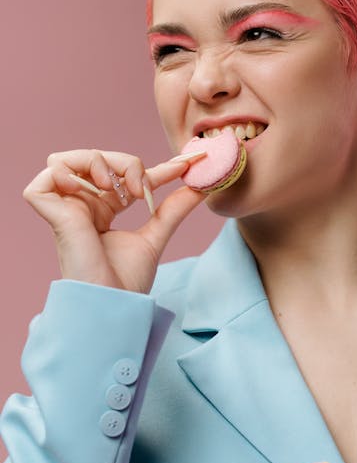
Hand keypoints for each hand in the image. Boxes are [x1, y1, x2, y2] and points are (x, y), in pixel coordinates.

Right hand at [23, 148, 206, 293]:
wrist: (112, 304)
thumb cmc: (126, 282)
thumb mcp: (156, 235)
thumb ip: (174, 209)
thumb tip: (202, 187)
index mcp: (102, 210)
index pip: (126, 176)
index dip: (156, 166)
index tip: (187, 164)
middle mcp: (82, 206)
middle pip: (98, 159)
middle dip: (126, 164)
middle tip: (142, 191)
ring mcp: (65, 208)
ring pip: (69, 159)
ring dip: (98, 162)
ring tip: (115, 189)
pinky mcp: (52, 212)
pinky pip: (49, 173)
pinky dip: (70, 170)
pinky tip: (93, 189)